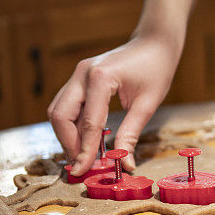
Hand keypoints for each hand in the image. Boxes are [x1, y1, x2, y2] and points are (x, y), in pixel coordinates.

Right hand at [48, 33, 179, 174]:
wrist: (154, 42)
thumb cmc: (156, 69)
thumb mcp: (147, 105)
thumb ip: (131, 134)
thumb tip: (124, 164)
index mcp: (100, 78)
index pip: (87, 123)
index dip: (84, 151)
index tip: (82, 172)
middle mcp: (82, 74)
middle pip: (60, 115)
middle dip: (68, 143)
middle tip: (80, 166)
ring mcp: (78, 74)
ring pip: (59, 111)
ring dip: (67, 136)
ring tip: (82, 157)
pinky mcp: (80, 78)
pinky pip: (67, 105)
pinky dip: (73, 125)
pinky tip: (85, 141)